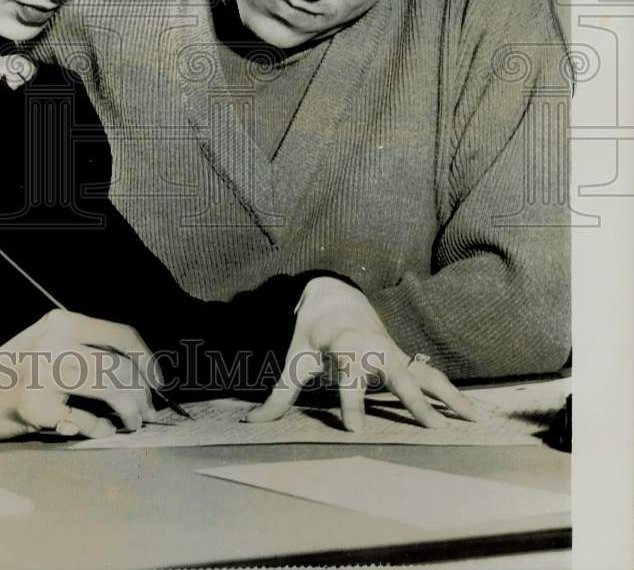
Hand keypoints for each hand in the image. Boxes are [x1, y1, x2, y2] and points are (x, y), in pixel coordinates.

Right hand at [0, 309, 159, 439]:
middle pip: (120, 367)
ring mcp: (45, 375)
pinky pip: (88, 421)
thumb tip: (141, 371)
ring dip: (131, 411)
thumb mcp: (51, 341)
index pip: (121, 335)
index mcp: (63, 322)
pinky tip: (104, 430)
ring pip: (112, 390)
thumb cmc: (19, 369)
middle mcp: (55, 342)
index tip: (158, 381)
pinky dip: (103, 429)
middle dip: (142, 393)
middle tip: (147, 409)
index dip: (148, 360)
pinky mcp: (37, 407)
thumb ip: (89, 347)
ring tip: (133, 421)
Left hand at [246, 277, 489, 430]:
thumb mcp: (295, 358)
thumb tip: (252, 423)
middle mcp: (374, 349)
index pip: (347, 379)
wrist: (335, 297)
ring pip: (425, 375)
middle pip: (396, 375)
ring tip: (475, 421)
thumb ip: (279, 394)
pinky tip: (476, 415)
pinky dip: (454, 395)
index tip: (354, 430)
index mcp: (344, 347)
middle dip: (412, 400)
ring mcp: (394, 354)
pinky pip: (433, 378)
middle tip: (430, 428)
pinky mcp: (404, 360)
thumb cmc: (313, 330)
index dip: (350, 404)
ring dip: (449, 397)